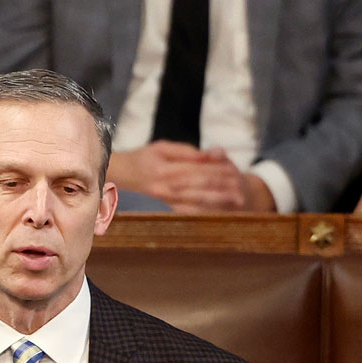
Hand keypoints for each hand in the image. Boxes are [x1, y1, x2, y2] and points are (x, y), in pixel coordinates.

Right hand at [107, 141, 248, 211]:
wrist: (119, 175)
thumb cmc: (143, 158)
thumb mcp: (163, 148)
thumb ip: (187, 152)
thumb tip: (210, 154)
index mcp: (165, 170)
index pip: (196, 170)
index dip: (216, 171)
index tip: (234, 171)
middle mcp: (164, 188)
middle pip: (198, 188)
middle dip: (221, 190)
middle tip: (241, 191)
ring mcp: (163, 200)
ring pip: (195, 202)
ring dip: (217, 203)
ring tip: (236, 202)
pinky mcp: (164, 208)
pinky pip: (186, 213)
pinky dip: (203, 214)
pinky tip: (218, 214)